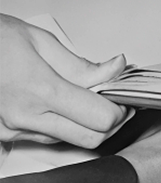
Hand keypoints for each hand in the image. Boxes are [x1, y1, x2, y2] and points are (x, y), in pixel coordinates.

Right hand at [0, 13, 127, 147]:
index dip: (120, 109)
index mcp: (39, 90)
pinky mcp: (6, 136)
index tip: (125, 97)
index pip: (98, 117)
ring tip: (90, 98)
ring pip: (68, 140)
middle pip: (89, 139)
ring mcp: (13, 131)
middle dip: (110, 123)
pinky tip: (66, 106)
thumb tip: (115, 68)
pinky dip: (64, 126)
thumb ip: (81, 64)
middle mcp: (25, 118)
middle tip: (116, 102)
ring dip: (87, 125)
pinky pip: (46, 138)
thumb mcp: (42, 42)